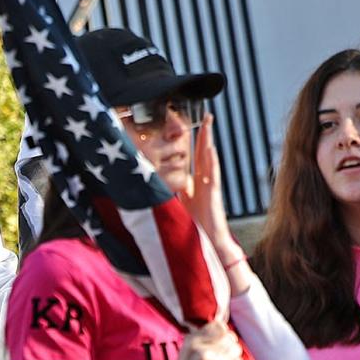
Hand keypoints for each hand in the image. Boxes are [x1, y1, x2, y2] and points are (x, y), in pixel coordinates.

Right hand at [143, 322, 243, 359]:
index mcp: (193, 343)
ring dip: (232, 351)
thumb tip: (223, 323)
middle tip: (223, 347)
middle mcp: (204, 354)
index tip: (220, 335)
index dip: (222, 330)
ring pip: (237, 349)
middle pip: (230, 338)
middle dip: (228, 341)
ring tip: (225, 356)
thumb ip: (204, 332)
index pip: (220, 327)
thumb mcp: (187, 344)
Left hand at [181, 113, 247, 282]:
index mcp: (194, 184)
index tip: (187, 128)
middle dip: (202, 134)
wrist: (208, 244)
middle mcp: (203, 182)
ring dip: (208, 141)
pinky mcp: (213, 194)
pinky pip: (213, 174)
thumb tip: (146, 189)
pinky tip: (211, 148)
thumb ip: (166, 196)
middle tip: (205, 116)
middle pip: (203, 153)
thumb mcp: (175, 207)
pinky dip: (212, 161)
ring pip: (209, 159)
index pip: (193, 158)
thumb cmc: (192, 228)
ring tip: (209, 123)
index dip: (191, 143)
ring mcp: (209, 187)